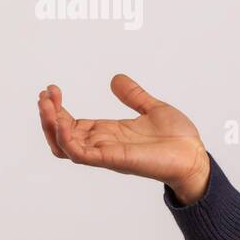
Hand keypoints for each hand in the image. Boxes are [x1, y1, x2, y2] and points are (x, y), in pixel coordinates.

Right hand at [36, 74, 210, 202]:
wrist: (195, 156)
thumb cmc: (178, 139)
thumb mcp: (152, 108)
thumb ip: (133, 95)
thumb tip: (115, 79)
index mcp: (109, 133)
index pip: (72, 124)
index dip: (57, 109)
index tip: (52, 89)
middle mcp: (104, 144)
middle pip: (62, 135)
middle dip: (48, 115)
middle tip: (44, 95)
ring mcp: (107, 153)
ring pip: (65, 145)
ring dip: (51, 125)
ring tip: (46, 104)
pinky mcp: (115, 159)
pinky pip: (82, 154)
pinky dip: (68, 139)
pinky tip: (64, 122)